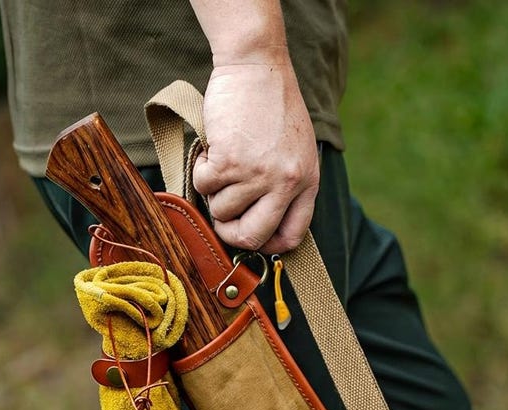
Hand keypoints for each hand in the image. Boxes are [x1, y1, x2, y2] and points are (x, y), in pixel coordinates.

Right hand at [193, 61, 319, 253]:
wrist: (256, 65)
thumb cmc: (272, 105)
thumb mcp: (296, 150)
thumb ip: (286, 186)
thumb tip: (260, 226)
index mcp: (307, 182)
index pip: (292, 236)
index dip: (268, 246)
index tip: (252, 239)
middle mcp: (285, 183)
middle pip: (253, 236)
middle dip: (230, 233)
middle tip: (221, 218)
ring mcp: (257, 174)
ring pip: (222, 211)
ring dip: (213, 192)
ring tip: (222, 164)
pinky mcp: (229, 161)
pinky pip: (203, 187)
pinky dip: (200, 171)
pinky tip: (211, 151)